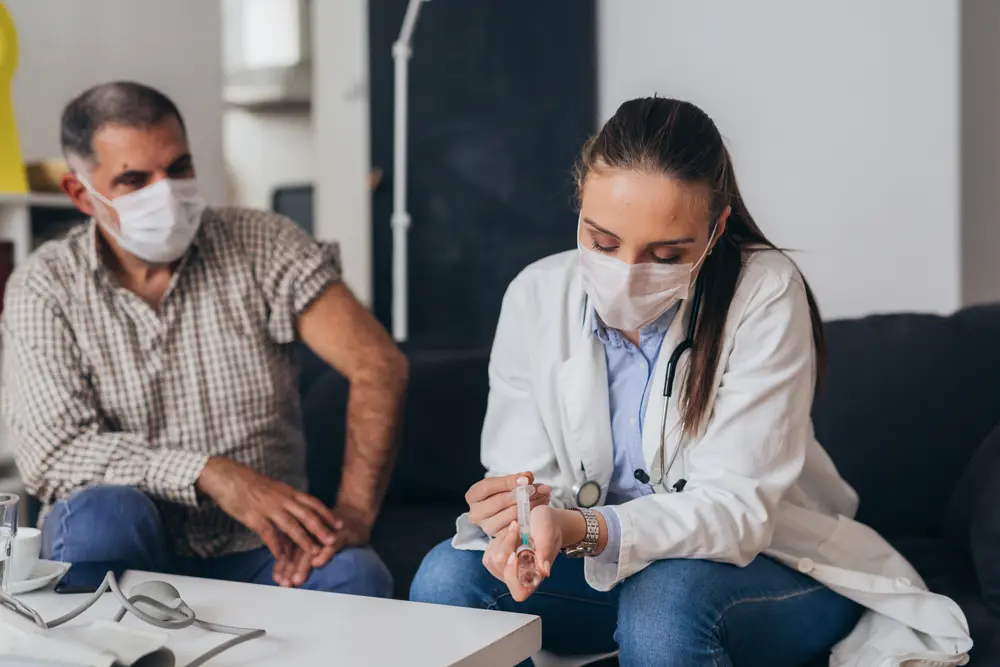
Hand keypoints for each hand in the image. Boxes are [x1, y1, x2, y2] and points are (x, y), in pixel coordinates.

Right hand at [196, 457, 341, 559]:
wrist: (227, 476)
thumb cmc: (249, 483)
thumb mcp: (273, 489)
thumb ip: (286, 500)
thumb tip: (296, 511)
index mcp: (288, 492)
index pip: (313, 503)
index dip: (327, 514)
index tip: (339, 524)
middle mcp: (282, 499)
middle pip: (306, 515)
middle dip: (321, 529)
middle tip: (333, 541)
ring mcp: (269, 508)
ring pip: (291, 525)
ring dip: (304, 540)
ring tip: (314, 552)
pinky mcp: (254, 517)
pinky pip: (269, 534)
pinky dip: (277, 546)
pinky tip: (283, 557)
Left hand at [272, 505, 372, 587]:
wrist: (356, 513)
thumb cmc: (331, 530)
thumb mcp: (314, 538)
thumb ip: (299, 551)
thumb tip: (283, 571)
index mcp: (302, 531)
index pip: (288, 549)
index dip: (282, 564)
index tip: (276, 579)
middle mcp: (312, 531)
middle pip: (298, 551)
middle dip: (289, 568)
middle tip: (284, 584)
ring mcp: (326, 532)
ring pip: (312, 549)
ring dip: (303, 565)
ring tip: (297, 579)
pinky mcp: (342, 533)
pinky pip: (332, 544)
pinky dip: (325, 553)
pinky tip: (318, 564)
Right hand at [465, 472, 550, 536]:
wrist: (503, 511)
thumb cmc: (501, 493)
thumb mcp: (504, 483)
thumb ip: (515, 479)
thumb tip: (527, 478)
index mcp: (473, 496)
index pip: (487, 487)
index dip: (508, 482)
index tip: (526, 479)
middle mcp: (476, 514)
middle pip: (499, 501)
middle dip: (522, 493)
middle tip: (539, 488)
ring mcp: (488, 527)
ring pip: (511, 514)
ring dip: (530, 503)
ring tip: (543, 495)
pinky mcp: (501, 537)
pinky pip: (518, 525)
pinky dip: (532, 514)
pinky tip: (541, 506)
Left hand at [482, 505, 561, 601]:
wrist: (541, 519)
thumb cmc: (548, 526)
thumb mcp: (548, 534)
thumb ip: (545, 551)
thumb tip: (544, 571)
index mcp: (536, 576)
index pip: (519, 592)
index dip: (513, 576)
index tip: (515, 554)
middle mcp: (520, 577)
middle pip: (501, 569)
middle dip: (507, 544)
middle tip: (518, 529)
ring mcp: (506, 571)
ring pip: (492, 560)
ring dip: (502, 541)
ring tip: (515, 532)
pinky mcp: (496, 562)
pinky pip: (488, 554)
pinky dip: (496, 541)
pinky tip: (507, 536)